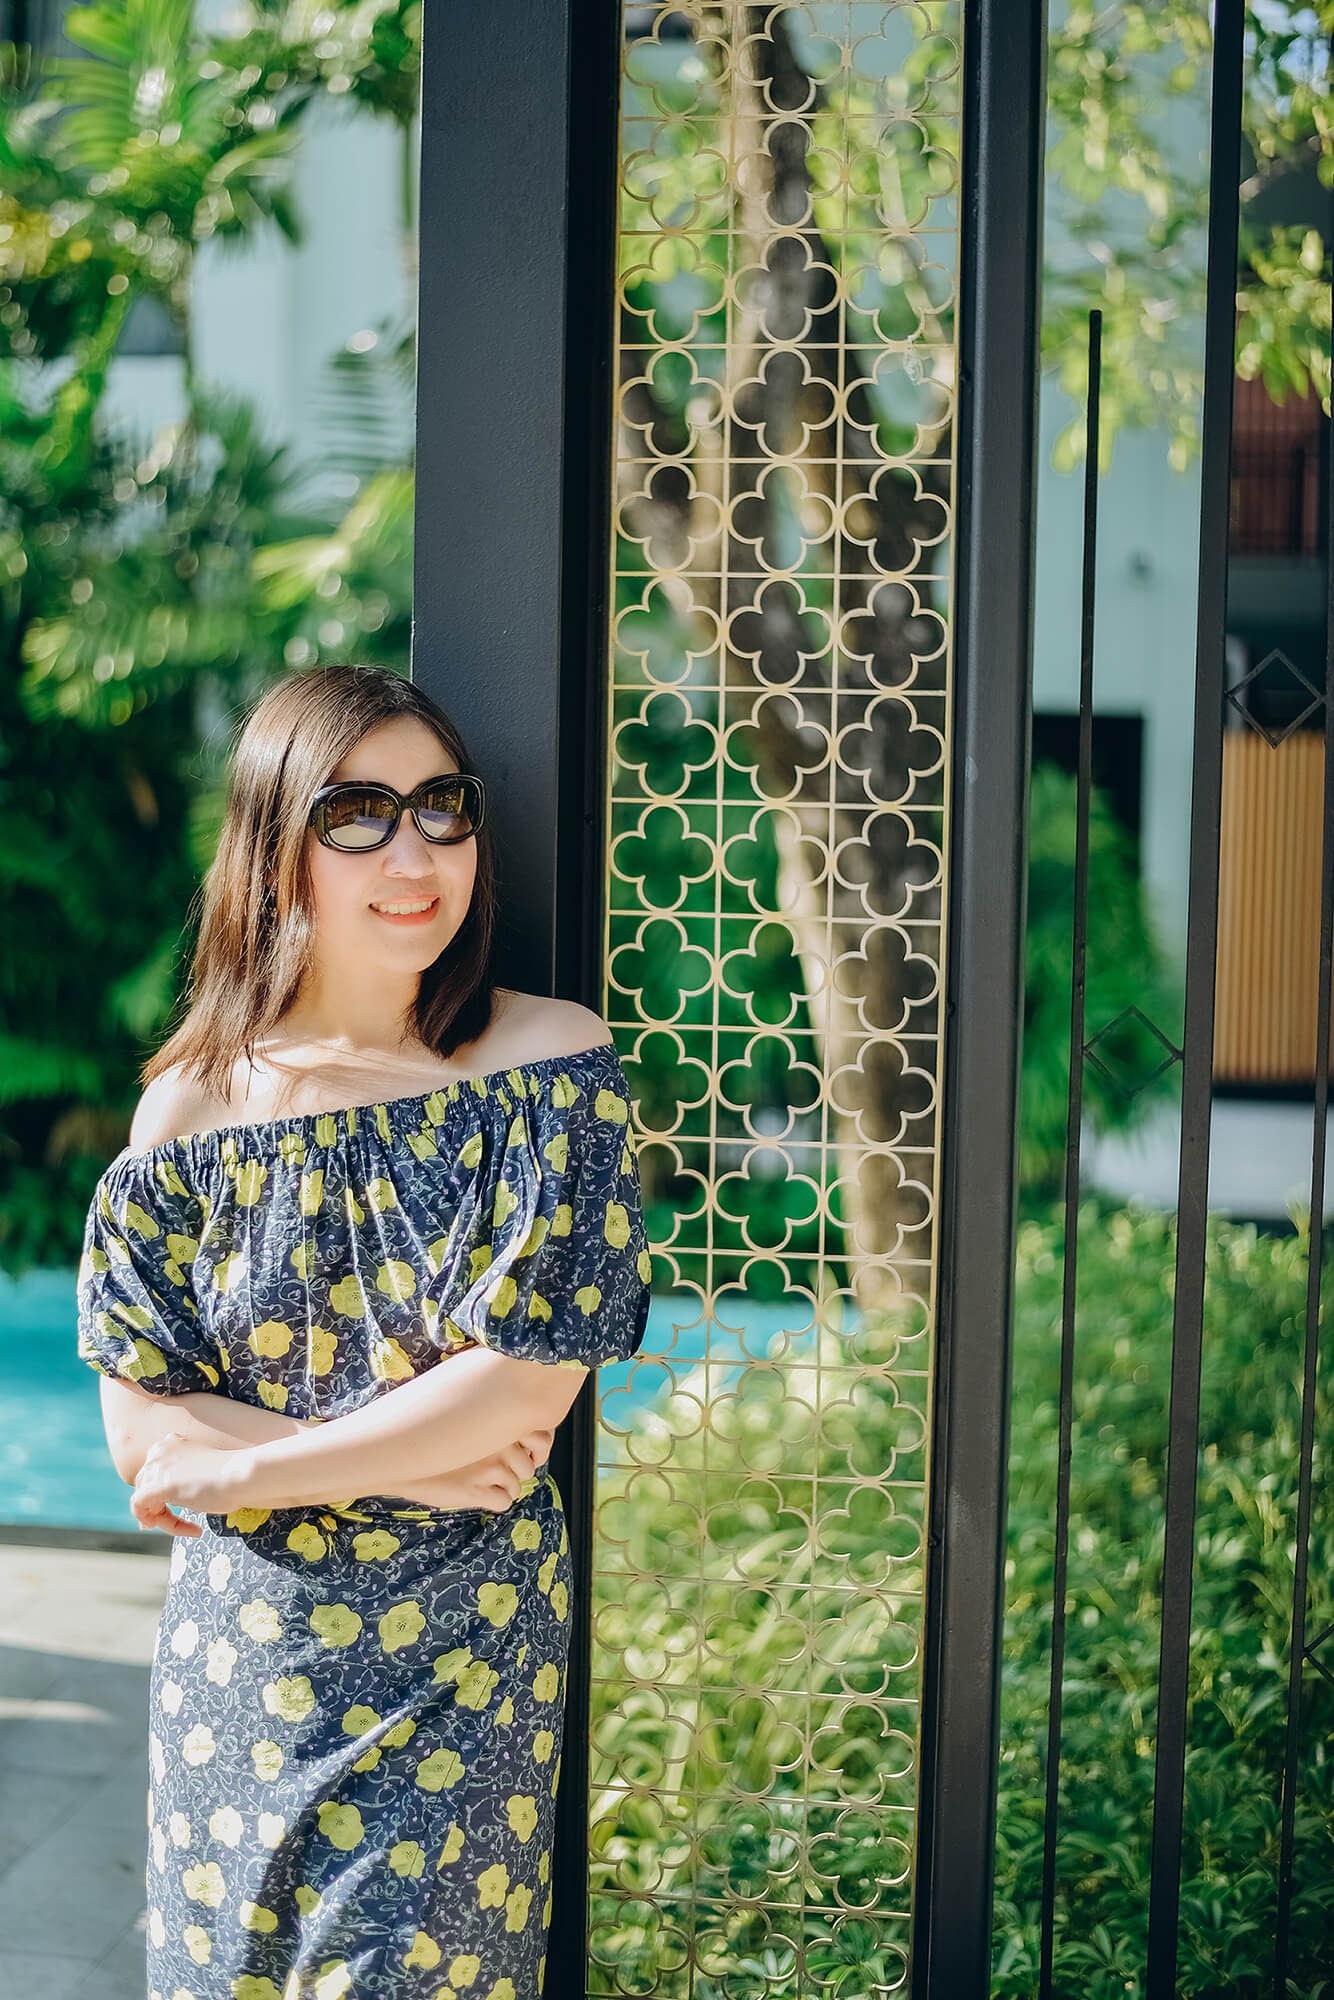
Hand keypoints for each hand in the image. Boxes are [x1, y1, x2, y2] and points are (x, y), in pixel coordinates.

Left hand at [131, 1432, 249, 1536]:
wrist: (242, 1475)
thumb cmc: (231, 1476)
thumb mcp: (198, 1473)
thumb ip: (176, 1482)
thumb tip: (153, 1508)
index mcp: (169, 1443)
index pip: (152, 1474)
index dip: (161, 1496)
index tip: (179, 1510)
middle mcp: (157, 1451)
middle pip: (145, 1488)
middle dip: (160, 1509)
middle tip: (181, 1525)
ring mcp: (156, 1468)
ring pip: (144, 1502)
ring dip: (165, 1520)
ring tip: (191, 1528)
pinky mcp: (156, 1486)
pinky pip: (140, 1509)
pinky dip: (159, 1523)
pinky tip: (186, 1529)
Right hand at [397, 1425, 554, 1513]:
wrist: (396, 1458)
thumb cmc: (428, 1436)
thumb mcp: (464, 1417)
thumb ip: (491, 1418)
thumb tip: (517, 1422)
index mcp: (499, 1420)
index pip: (542, 1437)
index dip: (534, 1449)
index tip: (523, 1453)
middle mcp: (498, 1442)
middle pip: (529, 1467)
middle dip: (516, 1472)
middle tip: (493, 1471)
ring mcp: (489, 1467)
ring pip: (517, 1487)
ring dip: (503, 1488)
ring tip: (478, 1481)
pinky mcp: (478, 1491)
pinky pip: (504, 1502)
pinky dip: (493, 1501)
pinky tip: (474, 1492)